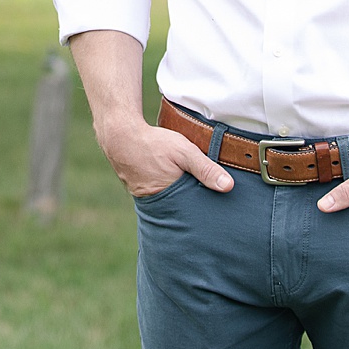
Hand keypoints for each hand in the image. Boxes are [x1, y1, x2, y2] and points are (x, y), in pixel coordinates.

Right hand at [99, 119, 234, 200]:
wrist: (120, 135)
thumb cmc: (153, 143)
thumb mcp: (184, 152)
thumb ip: (206, 169)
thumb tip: (228, 187)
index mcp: (169, 199)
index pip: (193, 213)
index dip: (204, 211)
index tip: (218, 212)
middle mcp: (156, 203)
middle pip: (181, 210)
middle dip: (193, 208)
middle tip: (208, 208)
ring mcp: (145, 198)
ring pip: (169, 203)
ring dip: (180, 199)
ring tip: (192, 195)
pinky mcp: (139, 190)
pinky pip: (158, 195)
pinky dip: (167, 191)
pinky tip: (173, 183)